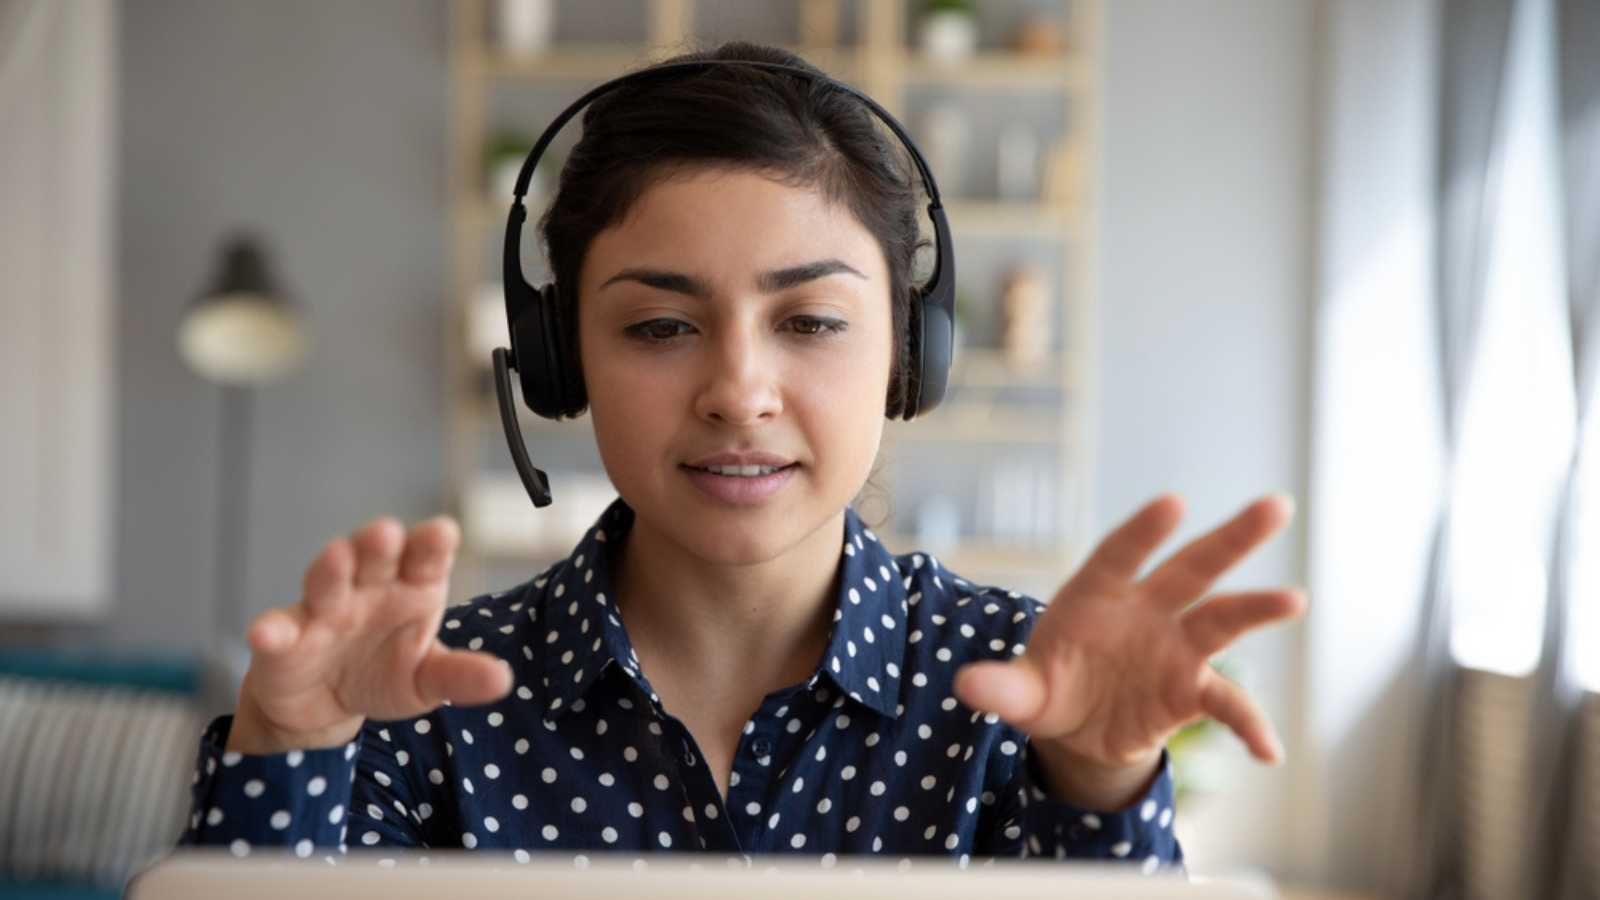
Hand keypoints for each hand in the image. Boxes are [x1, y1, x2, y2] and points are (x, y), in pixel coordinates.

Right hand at [226, 515, 513, 753]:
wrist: (326, 706)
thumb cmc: (386, 674)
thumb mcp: (428, 680)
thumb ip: (461, 676)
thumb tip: (503, 680)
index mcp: (413, 587)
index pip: (426, 557)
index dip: (432, 543)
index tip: (442, 533)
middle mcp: (369, 588)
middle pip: (375, 556)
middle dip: (379, 542)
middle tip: (387, 532)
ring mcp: (324, 609)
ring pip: (327, 580)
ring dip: (330, 568)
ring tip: (336, 557)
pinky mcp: (284, 639)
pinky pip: (277, 630)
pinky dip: (271, 630)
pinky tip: (267, 634)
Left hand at [952, 494, 1304, 806]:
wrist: (1076, 727)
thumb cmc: (1047, 686)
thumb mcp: (1020, 692)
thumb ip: (1001, 688)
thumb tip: (967, 687)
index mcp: (1097, 594)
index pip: (1121, 554)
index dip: (1144, 531)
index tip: (1173, 503)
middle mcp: (1145, 610)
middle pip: (1191, 569)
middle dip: (1231, 538)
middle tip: (1276, 507)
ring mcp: (1174, 647)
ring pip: (1221, 620)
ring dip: (1257, 609)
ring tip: (1294, 599)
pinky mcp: (1190, 689)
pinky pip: (1226, 704)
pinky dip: (1248, 725)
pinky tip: (1269, 752)